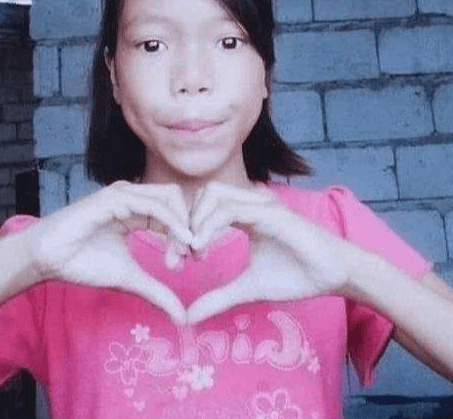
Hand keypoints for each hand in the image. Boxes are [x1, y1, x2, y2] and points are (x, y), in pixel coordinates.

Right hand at [26, 181, 192, 323]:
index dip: (188, 233)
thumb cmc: (83, 263)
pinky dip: (171, 222)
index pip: (173, 212)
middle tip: (194, 256)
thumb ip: (157, 291)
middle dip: (190, 226)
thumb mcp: (129, 278)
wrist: (47, 260)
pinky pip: (152, 205)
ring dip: (182, 226)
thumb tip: (182, 318)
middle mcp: (133, 197)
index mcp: (137, 209)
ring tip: (184, 254)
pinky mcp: (114, 198)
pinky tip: (180, 242)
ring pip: (169, 199)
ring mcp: (123, 194)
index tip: (194, 260)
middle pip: (177, 201)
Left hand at [187, 182, 350, 323]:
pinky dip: (210, 225)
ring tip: (192, 253)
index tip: (176, 262)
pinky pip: (231, 210)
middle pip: (204, 194)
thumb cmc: (297, 275)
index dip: (185, 230)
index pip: (205, 208)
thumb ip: (219, 297)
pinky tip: (201, 248)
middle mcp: (251, 204)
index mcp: (244, 215)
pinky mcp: (271, 213)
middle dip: (185, 222)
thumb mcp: (249, 288)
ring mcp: (261, 205)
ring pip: (214, 195)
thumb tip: (187, 316)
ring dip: (195, 222)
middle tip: (178, 256)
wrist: (335, 275)